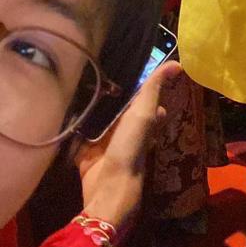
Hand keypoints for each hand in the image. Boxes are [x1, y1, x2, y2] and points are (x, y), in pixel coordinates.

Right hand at [75, 61, 180, 230]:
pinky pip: (80, 132)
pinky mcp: (86, 149)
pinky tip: (64, 103)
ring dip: (90, 105)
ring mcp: (105, 139)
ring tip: (76, 78)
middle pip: (117, 105)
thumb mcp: (145, 113)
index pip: (142, 96)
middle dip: (107, 92)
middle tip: (92, 67)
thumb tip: (179, 63)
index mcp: (142, 119)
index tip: (123, 61)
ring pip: (98, 116)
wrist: (108, 185)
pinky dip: (75, 122)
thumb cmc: (131, 146)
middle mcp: (125, 128)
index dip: (137, 83)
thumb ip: (155, 88)